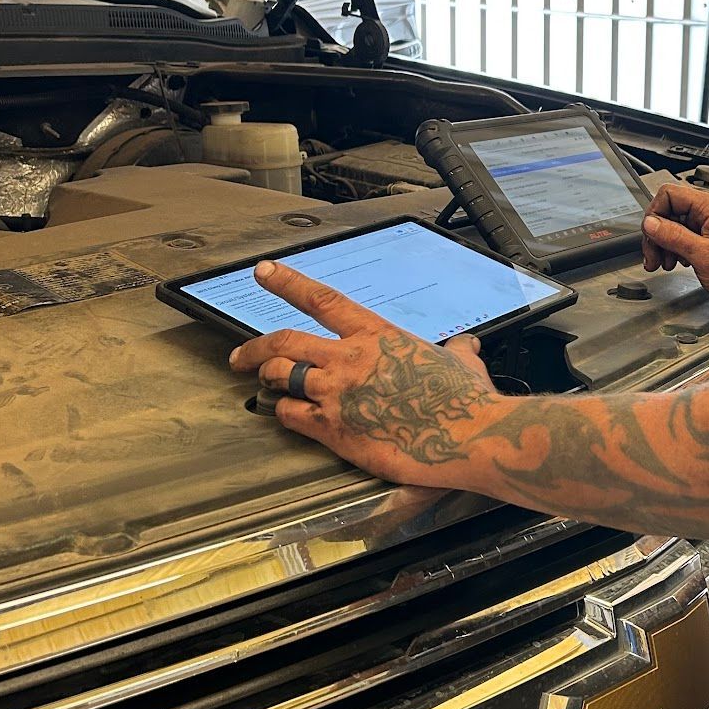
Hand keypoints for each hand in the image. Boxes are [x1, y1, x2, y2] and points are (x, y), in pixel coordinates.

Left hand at [226, 259, 505, 486]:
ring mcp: (337, 395)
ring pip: (281, 377)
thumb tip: (464, 347)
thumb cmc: (467, 400)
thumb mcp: (460, 363)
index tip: (264, 272)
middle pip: (284, 342)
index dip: (287, 283)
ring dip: (268, 379)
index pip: (320, 300)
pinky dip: (283, 413)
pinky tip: (287, 415)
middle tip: (240, 356)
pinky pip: (290, 416)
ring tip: (265, 384)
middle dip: (254, 348)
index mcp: (376, 335)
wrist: (468, 437)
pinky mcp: (334, 430)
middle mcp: (349, 360)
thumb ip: (455, 350)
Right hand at [640, 182, 708, 320]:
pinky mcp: (706, 238)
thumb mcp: (704, 256)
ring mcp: (708, 224)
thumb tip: (650, 223)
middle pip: (668, 211)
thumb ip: (675, 236)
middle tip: (653, 257)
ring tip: (664, 263)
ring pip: (672, 225)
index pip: (669, 194)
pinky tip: (675, 262)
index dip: (655, 214)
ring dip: (663, 244)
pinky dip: (673, 249)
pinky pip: (681, 236)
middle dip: (656, 234)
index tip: (651, 236)